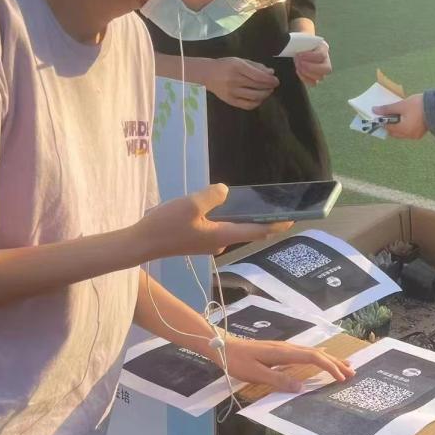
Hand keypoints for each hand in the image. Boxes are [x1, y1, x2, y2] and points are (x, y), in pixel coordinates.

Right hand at [133, 184, 292, 258]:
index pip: (257, 231)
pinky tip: (220, 205)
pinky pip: (218, 227)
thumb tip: (224, 191)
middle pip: (247, 230)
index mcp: (223, 235)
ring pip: (231, 227)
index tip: (292, 219)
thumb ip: (212, 196)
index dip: (276, 225)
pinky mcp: (198, 240)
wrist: (142, 243)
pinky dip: (224, 217)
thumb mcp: (190, 204)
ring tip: (250, 201)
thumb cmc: (166, 225)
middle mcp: (220, 242)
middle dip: (262, 219)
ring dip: (241, 217)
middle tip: (275, 205)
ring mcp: (209, 243)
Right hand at [203, 57, 277, 109]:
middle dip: (269, 87)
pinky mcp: (230, 100)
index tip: (276, 80)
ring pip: (254, 96)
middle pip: (257, 86)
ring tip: (268, 91)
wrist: (207, 74)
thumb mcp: (239, 61)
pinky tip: (259, 99)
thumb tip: (271, 72)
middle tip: (273, 85)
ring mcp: (232, 91)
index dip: (270, 79)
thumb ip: (255, 66)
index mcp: (237, 67)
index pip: (258, 76)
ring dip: (265, 95)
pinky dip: (257, 103)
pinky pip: (247, 105)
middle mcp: (234, 79)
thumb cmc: (225, 65)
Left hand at [216, 337, 354, 391]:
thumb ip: (278, 380)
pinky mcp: (280, 351)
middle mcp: (287, 348)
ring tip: (345, 366)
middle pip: (317, 354)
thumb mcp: (255, 374)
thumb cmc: (236, 361)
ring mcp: (284, 349)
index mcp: (283, 353)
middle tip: (352, 373)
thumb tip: (301, 387)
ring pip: (313, 353)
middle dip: (336, 363)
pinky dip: (319, 357)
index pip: (313, 358)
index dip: (329, 367)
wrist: (222, 347)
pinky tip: (322, 358)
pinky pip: (306, 353)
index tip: (341, 378)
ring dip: (330, 360)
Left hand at [293, 43, 331, 86]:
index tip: (299, 54)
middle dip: (311, 67)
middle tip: (299, 62)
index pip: (321, 55)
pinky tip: (298, 71)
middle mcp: (326, 60)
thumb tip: (295, 47)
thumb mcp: (302, 38)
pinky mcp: (316, 78)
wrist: (299, 46)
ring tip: (297, 64)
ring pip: (320, 77)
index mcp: (324, 48)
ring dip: (306, 72)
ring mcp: (322, 71)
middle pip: (327, 69)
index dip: (310, 56)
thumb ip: (302, 42)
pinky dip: (305, 78)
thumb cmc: (300, 41)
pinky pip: (313, 83)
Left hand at [372, 94, 427, 139]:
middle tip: (388, 115)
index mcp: (403, 130)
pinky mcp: (421, 132)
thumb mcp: (401, 105)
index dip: (382, 121)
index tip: (379, 115)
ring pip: (402, 132)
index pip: (387, 128)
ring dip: (398, 126)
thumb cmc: (418, 105)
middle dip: (390, 125)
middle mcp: (409, 135)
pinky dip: (405, 126)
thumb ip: (387, 109)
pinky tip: (406, 118)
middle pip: (394, 132)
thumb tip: (374, 110)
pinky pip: (409, 131)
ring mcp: (415, 135)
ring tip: (397, 115)